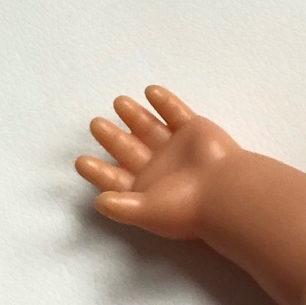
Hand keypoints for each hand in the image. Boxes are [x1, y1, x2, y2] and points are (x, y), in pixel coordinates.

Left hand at [76, 87, 238, 240]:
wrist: (224, 191)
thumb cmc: (187, 207)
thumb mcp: (148, 212)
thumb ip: (122, 207)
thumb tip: (98, 202)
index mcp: (148, 189)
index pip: (118, 179)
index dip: (99, 171)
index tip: (80, 161)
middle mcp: (161, 168)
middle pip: (130, 150)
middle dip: (112, 138)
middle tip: (95, 125)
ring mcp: (178, 148)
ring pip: (150, 128)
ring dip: (134, 116)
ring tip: (118, 102)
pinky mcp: (195, 131)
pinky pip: (176, 112)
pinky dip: (164, 101)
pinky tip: (150, 92)